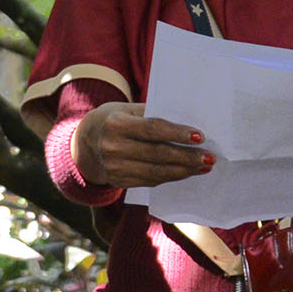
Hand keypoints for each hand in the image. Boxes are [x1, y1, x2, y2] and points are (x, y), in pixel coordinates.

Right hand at [74, 101, 215, 189]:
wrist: (82, 145)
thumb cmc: (111, 120)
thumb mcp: (125, 110)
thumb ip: (150, 114)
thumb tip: (185, 122)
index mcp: (115, 124)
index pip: (152, 129)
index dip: (177, 133)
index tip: (200, 136)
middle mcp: (113, 147)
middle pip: (158, 154)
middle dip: (187, 157)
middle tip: (210, 157)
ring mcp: (115, 168)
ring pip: (156, 172)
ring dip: (184, 170)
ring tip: (204, 166)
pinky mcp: (119, 181)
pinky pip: (150, 181)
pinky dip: (171, 177)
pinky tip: (186, 172)